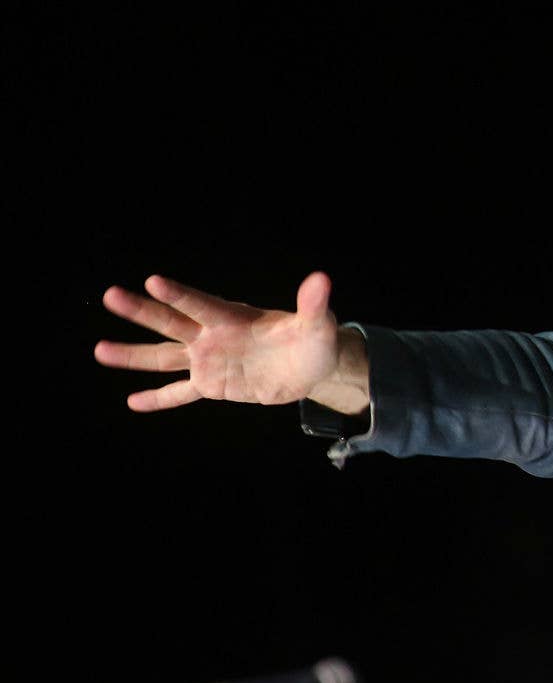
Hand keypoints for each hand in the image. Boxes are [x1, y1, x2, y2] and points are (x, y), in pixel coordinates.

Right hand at [95, 272, 366, 412]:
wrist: (311, 368)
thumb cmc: (314, 340)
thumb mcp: (318, 325)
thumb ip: (313, 304)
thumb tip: (321, 281)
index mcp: (234, 317)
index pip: (202, 304)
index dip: (180, 294)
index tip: (153, 281)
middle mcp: (213, 335)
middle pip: (172, 322)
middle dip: (143, 311)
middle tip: (111, 295)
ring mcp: (209, 360)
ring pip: (165, 358)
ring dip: (134, 356)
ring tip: (100, 351)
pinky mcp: (212, 385)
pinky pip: (180, 393)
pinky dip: (159, 399)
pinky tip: (132, 402)